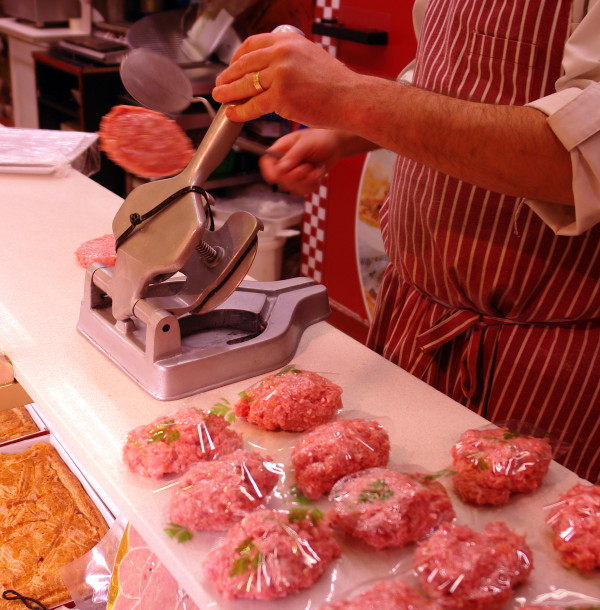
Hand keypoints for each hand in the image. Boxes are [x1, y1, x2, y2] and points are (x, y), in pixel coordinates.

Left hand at [212, 32, 359, 127]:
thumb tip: (273, 69)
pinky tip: (233, 114)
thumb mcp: (311, 57)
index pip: (253, 45)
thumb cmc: (336, 85)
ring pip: (245, 84)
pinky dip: (240, 111)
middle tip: (220, 84)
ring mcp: (279, 75)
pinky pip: (253, 104)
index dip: (237, 57)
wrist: (350, 98)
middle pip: (245, 64)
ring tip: (220, 97)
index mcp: (288, 41)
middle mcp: (281, 54)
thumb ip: (290, 60)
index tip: (232, 66)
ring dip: (229, 92)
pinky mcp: (280, 96)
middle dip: (228, 75)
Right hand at [259, 129, 343, 195]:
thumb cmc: (321, 138)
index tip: (277, 176)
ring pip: (291, 188)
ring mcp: (292, 174)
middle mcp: (284, 163)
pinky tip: (317, 174)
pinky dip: (312, 185)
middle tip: (307, 167)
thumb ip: (293, 155)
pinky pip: (302, 192)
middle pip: (279, 179)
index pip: (266, 162)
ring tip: (315, 169)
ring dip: (306, 181)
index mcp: (280, 149)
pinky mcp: (302, 182)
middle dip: (296, 176)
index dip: (268, 171)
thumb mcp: (307, 143)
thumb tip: (281, 168)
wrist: (335, 145)